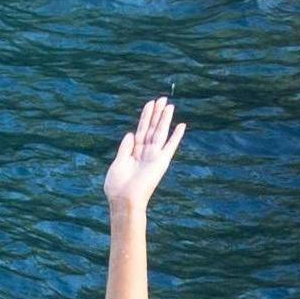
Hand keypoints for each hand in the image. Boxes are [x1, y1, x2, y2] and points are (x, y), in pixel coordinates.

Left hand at [101, 94, 187, 216]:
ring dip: (165, 118)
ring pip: (160, 132)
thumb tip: (131, 133)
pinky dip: (177, 136)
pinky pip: (170, 146)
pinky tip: (182, 125)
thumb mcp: (118, 162)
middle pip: (152, 128)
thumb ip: (125, 148)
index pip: (141, 130)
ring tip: (169, 104)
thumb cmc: (117, 186)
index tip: (150, 103)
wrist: (124, 200)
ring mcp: (154, 156)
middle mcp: (145, 153)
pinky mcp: (161, 162)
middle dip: (157, 113)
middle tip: (162, 98)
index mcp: (134, 153)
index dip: (146, 117)